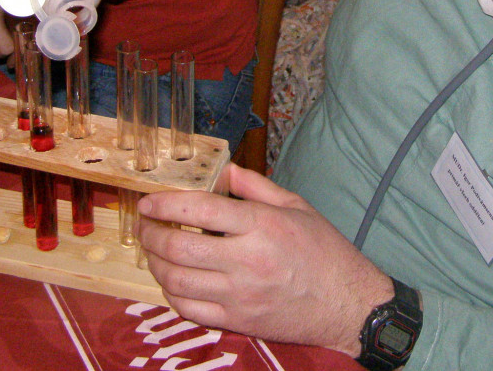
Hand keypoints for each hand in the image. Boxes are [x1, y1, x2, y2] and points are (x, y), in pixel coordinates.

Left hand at [136, 164, 393, 355]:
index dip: (164, 205)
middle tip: (145, 225)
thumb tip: (224, 171)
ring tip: (154, 251)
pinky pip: (189, 310)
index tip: (148, 202)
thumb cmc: (324, 251)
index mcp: (261, 225)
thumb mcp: (297, 206)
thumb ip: (257, 186)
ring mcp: (239, 295)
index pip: (198, 210)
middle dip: (151, 234)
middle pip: (178, 248)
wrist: (347, 304)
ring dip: (155, 264)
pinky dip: (171, 293)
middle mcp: (246, 261)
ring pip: (176, 281)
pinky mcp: (237, 321)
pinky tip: (172, 280)